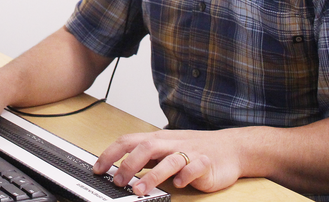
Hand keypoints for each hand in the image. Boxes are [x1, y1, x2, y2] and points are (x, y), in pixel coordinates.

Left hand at [92, 129, 243, 194]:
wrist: (230, 147)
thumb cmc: (194, 149)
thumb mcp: (166, 150)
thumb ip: (146, 158)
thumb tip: (120, 168)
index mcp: (158, 139)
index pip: (128, 141)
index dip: (111, 154)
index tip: (98, 168)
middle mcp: (171, 143)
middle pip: (145, 148)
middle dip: (128, 164)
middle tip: (118, 181)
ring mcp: (189, 152)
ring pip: (168, 159)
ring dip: (152, 175)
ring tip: (140, 190)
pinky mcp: (206, 163)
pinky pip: (194, 167)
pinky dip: (185, 176)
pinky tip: (178, 185)